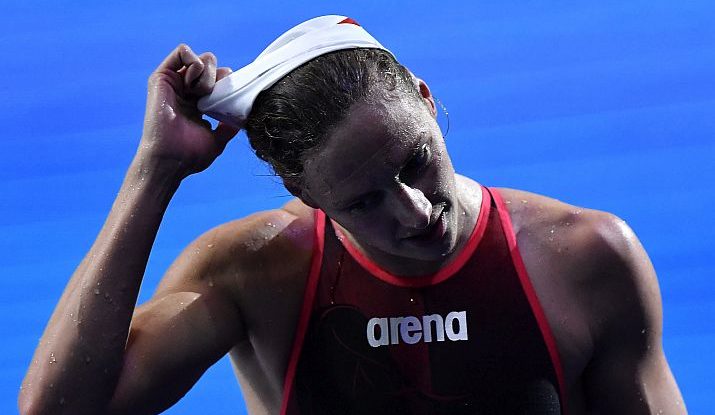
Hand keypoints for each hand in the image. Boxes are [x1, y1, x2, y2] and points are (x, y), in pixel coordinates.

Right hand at [140, 44, 239, 177]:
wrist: (171, 159)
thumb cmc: (190, 155)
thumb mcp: (217, 140)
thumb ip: (228, 127)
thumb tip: (241, 118)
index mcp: (199, 103)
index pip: (220, 80)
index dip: (228, 83)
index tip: (228, 98)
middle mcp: (186, 91)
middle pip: (212, 65)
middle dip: (218, 77)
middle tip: (213, 97)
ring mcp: (175, 83)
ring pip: (200, 58)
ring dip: (207, 73)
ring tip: (202, 93)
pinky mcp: (162, 77)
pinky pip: (182, 51)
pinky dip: (194, 62)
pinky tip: (193, 85)